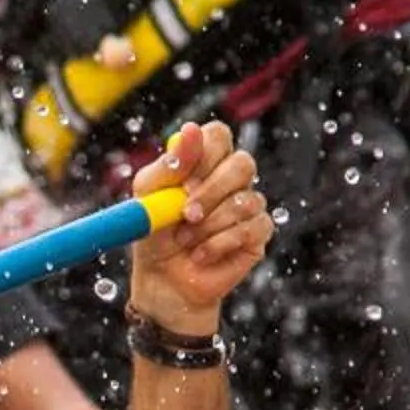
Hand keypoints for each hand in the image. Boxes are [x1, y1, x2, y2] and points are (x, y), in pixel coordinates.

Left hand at [124, 124, 267, 332]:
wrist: (162, 280)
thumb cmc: (155, 233)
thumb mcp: (150, 196)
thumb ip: (171, 164)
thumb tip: (191, 129)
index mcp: (204, 162)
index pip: (219, 135)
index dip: (205, 152)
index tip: (183, 178)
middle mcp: (231, 179)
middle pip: (242, 164)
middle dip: (210, 192)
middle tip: (185, 214)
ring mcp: (249, 204)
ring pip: (245, 201)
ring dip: (208, 225)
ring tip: (185, 240)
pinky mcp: (258, 233)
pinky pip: (251, 228)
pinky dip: (219, 244)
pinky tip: (201, 254)